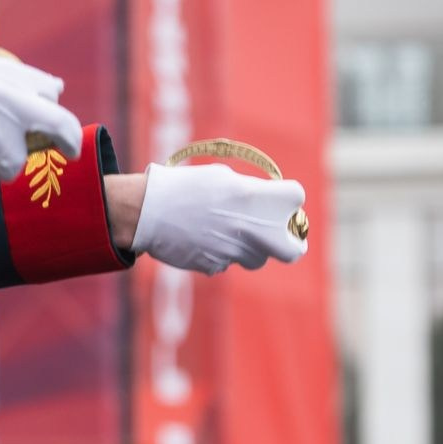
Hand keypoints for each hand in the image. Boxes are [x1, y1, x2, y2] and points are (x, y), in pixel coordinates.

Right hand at [0, 56, 82, 182]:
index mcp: (5, 74)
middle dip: (67, 142)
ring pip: (16, 161)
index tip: (60, 133)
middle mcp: (7, 97)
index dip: (55, 115)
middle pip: (59, 125)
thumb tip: (58, 88)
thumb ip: (15, 80)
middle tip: (68, 153)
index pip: (50, 94)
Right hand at [128, 162, 306, 271]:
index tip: (281, 198)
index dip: (289, 197)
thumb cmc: (183, 186)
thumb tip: (262, 200)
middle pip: (292, 249)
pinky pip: (228, 262)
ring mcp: (234, 251)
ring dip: (251, 247)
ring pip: (258, 258)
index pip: (295, 197)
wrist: (147, 211)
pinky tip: (203, 237)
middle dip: (290, 243)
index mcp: (252, 196)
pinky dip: (221, 253)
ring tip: (228, 231)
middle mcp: (250, 228)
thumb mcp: (220, 177)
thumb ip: (248, 190)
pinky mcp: (216, 266)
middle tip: (280, 235)